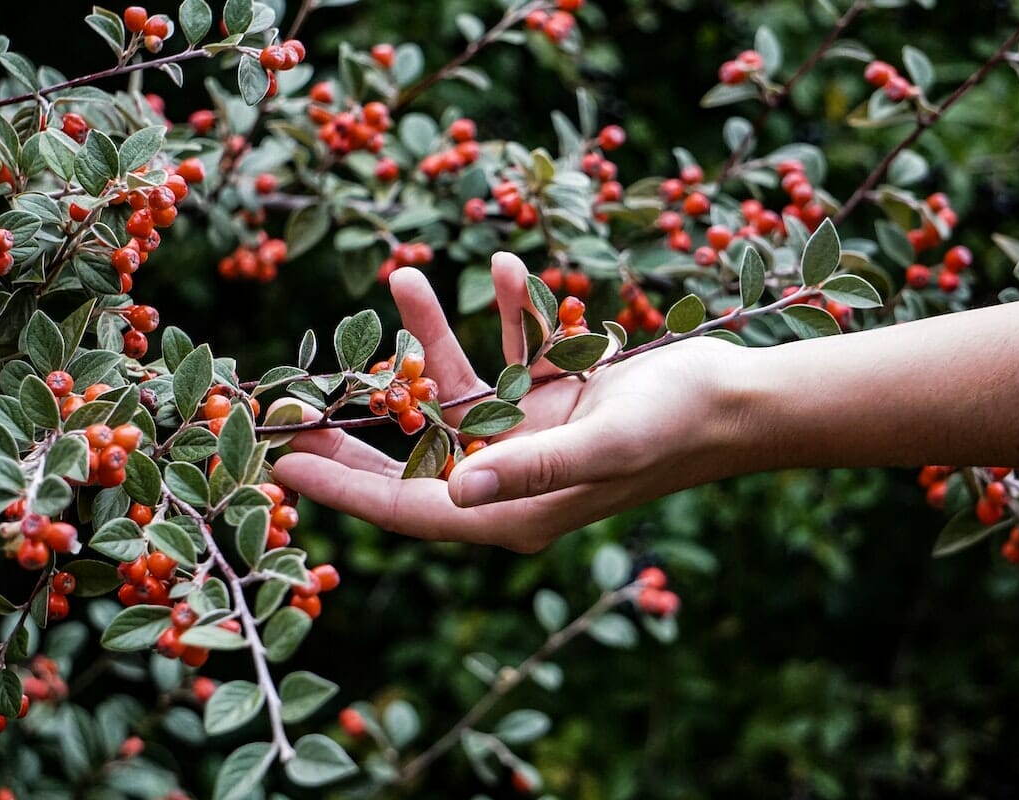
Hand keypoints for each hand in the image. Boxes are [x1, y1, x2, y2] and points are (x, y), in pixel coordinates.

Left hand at [272, 252, 747, 550]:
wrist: (736, 396)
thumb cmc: (676, 426)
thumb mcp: (603, 445)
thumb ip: (529, 467)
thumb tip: (455, 489)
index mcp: (512, 511)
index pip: (407, 507)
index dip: (343, 489)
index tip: (282, 467)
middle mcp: (510, 480)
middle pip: (411, 456)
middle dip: (355, 426)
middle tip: (293, 401)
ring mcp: (526, 440)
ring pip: (455, 392)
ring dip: (433, 334)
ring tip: (402, 274)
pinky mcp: (547, 403)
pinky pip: (505, 357)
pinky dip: (498, 317)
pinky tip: (499, 269)